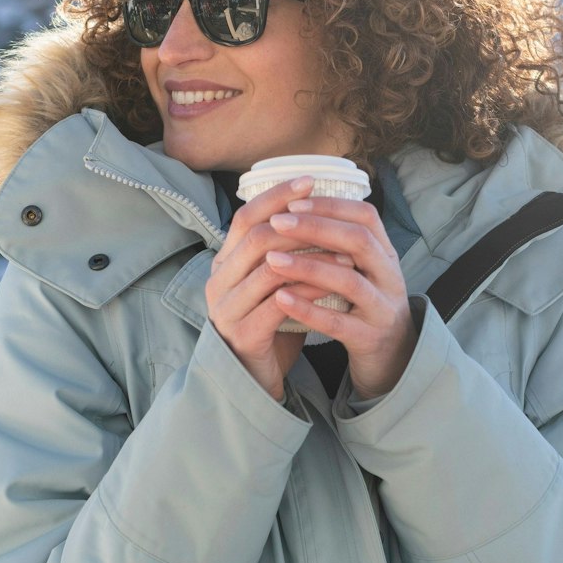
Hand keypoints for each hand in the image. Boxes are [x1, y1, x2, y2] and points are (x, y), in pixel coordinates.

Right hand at [207, 177, 354, 399]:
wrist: (251, 382)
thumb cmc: (266, 328)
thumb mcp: (270, 285)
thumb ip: (280, 254)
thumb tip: (313, 212)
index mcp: (223, 265)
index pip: (244, 217)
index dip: (276, 196)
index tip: (309, 180)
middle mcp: (218, 282)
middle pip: (255, 237)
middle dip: (297, 221)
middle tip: (331, 213)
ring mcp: (227, 309)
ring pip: (268, 268)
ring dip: (309, 255)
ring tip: (343, 248)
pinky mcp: (243, 335)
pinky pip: (278, 303)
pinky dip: (308, 289)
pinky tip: (333, 283)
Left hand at [264, 194, 415, 398]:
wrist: (393, 356)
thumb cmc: (365, 306)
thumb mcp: (362, 269)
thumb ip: (340, 242)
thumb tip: (298, 201)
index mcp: (385, 254)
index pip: (365, 216)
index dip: (330, 205)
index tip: (294, 200)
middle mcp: (389, 276)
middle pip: (358, 241)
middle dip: (316, 228)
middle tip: (278, 222)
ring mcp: (382, 308)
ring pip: (349, 280)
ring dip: (308, 266)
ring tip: (272, 260)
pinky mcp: (370, 338)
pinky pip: (338, 322)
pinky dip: (308, 309)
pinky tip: (281, 298)